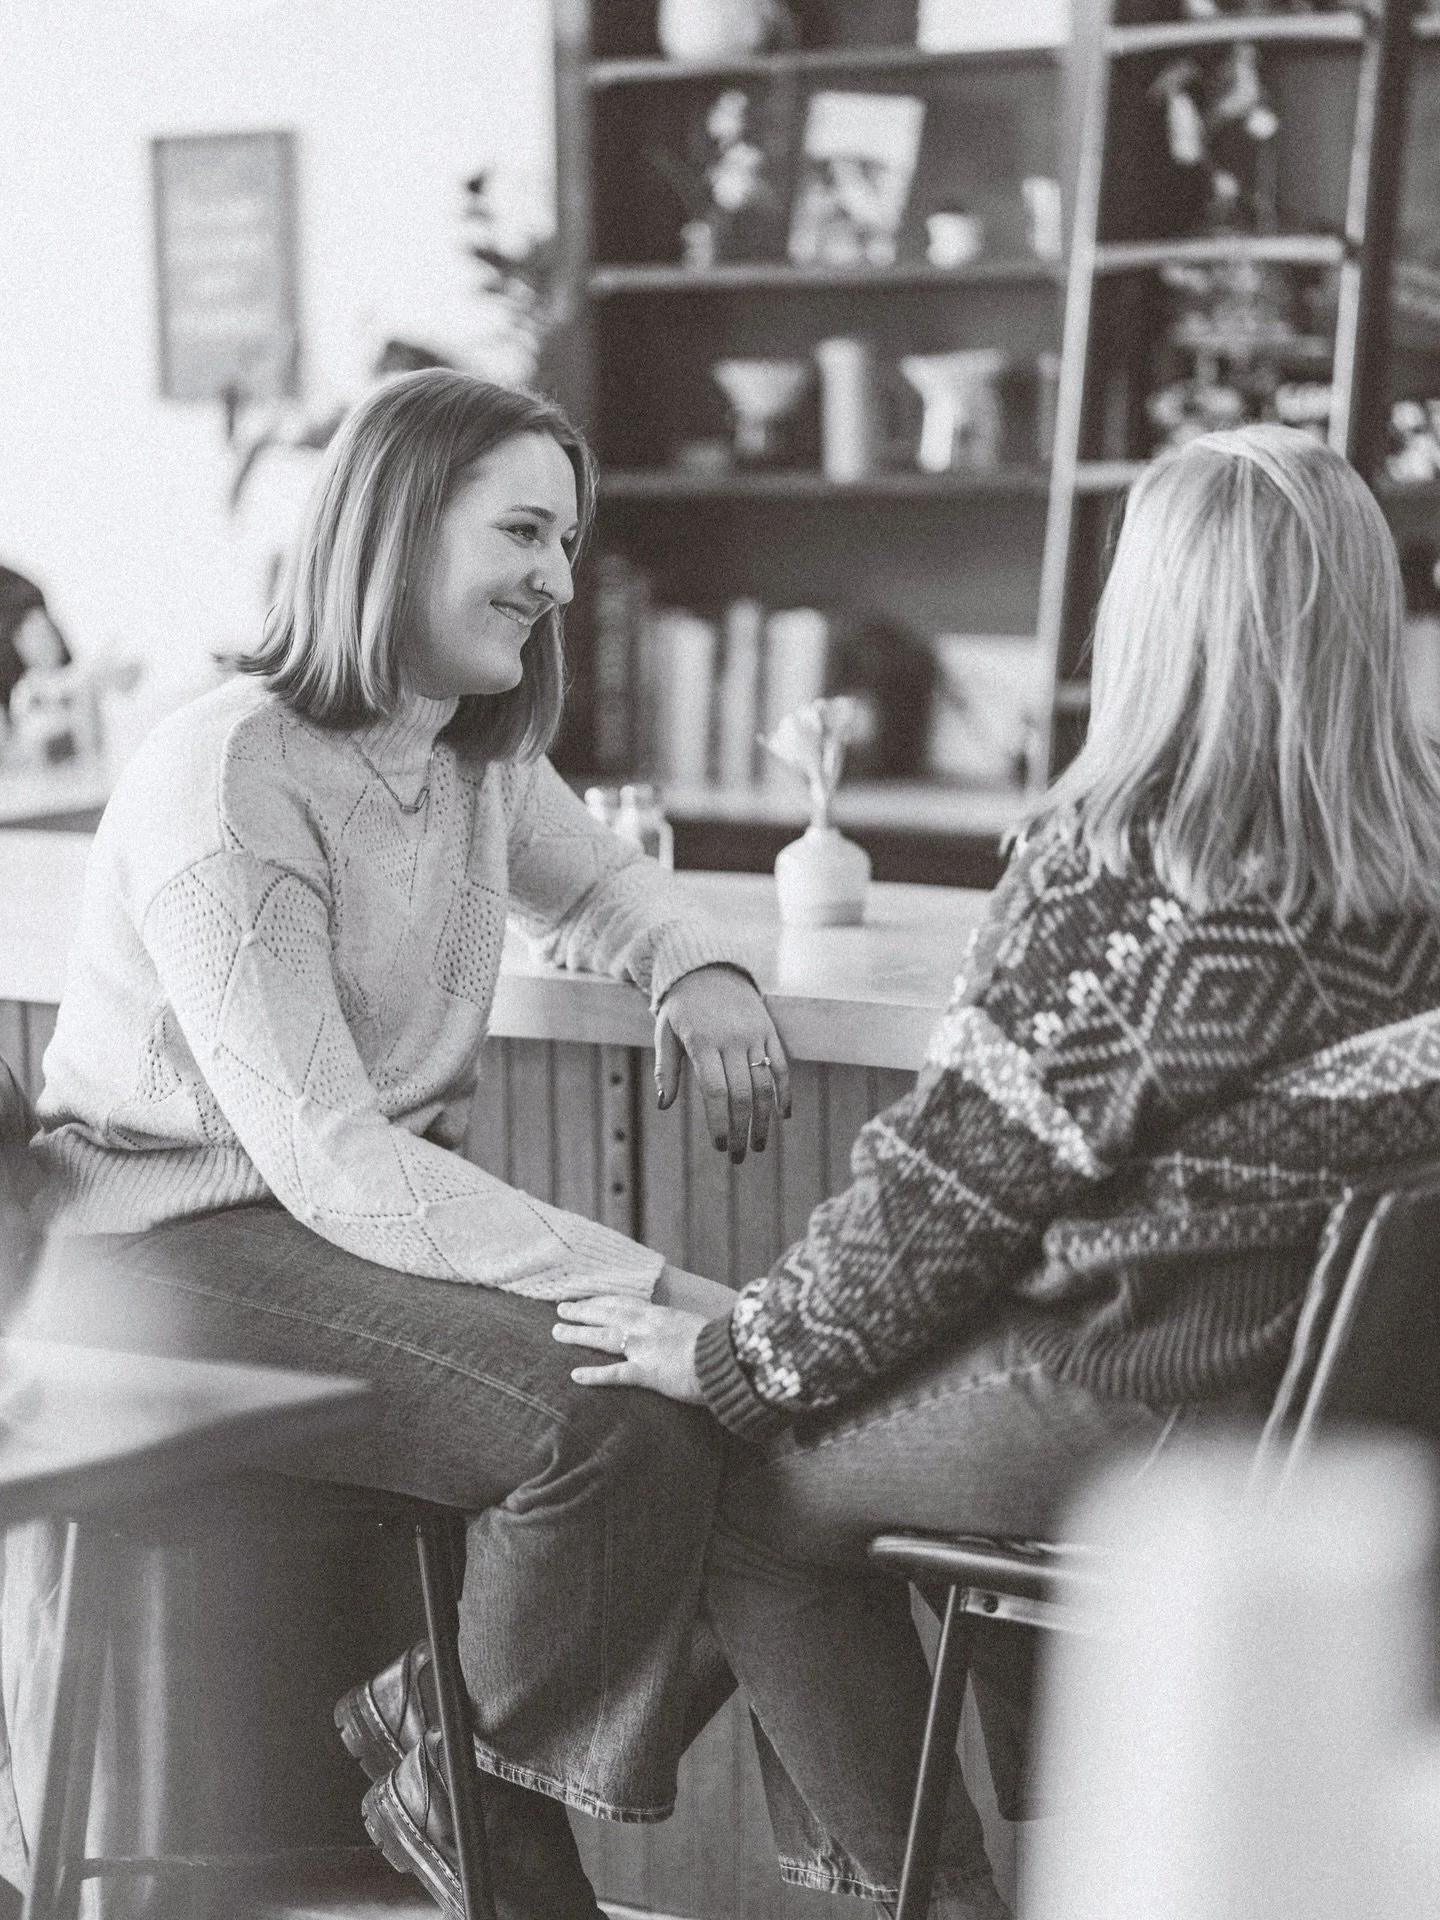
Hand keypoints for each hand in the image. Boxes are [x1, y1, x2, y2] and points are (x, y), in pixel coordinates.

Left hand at [553, 1295, 708, 1402]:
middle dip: (582, 1310)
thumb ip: (683, 1328)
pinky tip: (575, 1376)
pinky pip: (615, 1373)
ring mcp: (645, 1348)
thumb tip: (681, 1332)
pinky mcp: (648, 1372)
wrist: (731, 1359)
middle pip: (607, 1314)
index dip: (602, 1299)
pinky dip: (594, 1374)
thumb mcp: (698, 1328)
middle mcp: (648, 1326)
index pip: (624, 1302)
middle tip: (560, 1307)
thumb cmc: (721, 1345)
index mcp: (661, 1314)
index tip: (585, 1296)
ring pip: (603, 1337)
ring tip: (557, 1332)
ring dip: (578, 1333)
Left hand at [655, 964, 790, 1163]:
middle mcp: (732, 1039)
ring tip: (760, 1144)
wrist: (708, 966)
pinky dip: (785, 1092)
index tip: (719, 1146)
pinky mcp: (769, 1030)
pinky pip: (781, 1065)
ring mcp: (754, 1034)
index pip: (716, 1092)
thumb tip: (665, 1105)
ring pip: (765, 1084)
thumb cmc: (681, 1007)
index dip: (720, 1122)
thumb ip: (667, 1069)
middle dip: (741, 1130)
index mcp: (702, 1042)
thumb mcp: (664, 1032)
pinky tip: (783, 1115)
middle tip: (738, 1156)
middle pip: (742, 1094)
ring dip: (765, 1119)